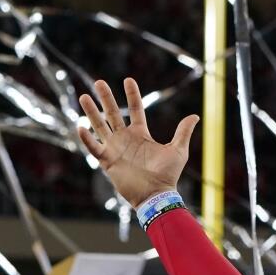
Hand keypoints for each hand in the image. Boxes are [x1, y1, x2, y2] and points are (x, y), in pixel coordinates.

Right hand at [77, 78, 198, 207]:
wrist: (156, 194)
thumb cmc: (168, 175)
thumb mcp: (178, 151)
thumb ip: (183, 132)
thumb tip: (195, 116)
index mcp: (140, 134)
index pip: (135, 110)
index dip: (132, 95)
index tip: (128, 80)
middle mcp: (125, 139)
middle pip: (112, 114)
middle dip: (106, 98)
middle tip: (99, 82)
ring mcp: (114, 149)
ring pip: (100, 126)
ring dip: (91, 112)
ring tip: (83, 97)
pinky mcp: (107, 161)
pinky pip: (93, 148)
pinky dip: (86, 139)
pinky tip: (80, 127)